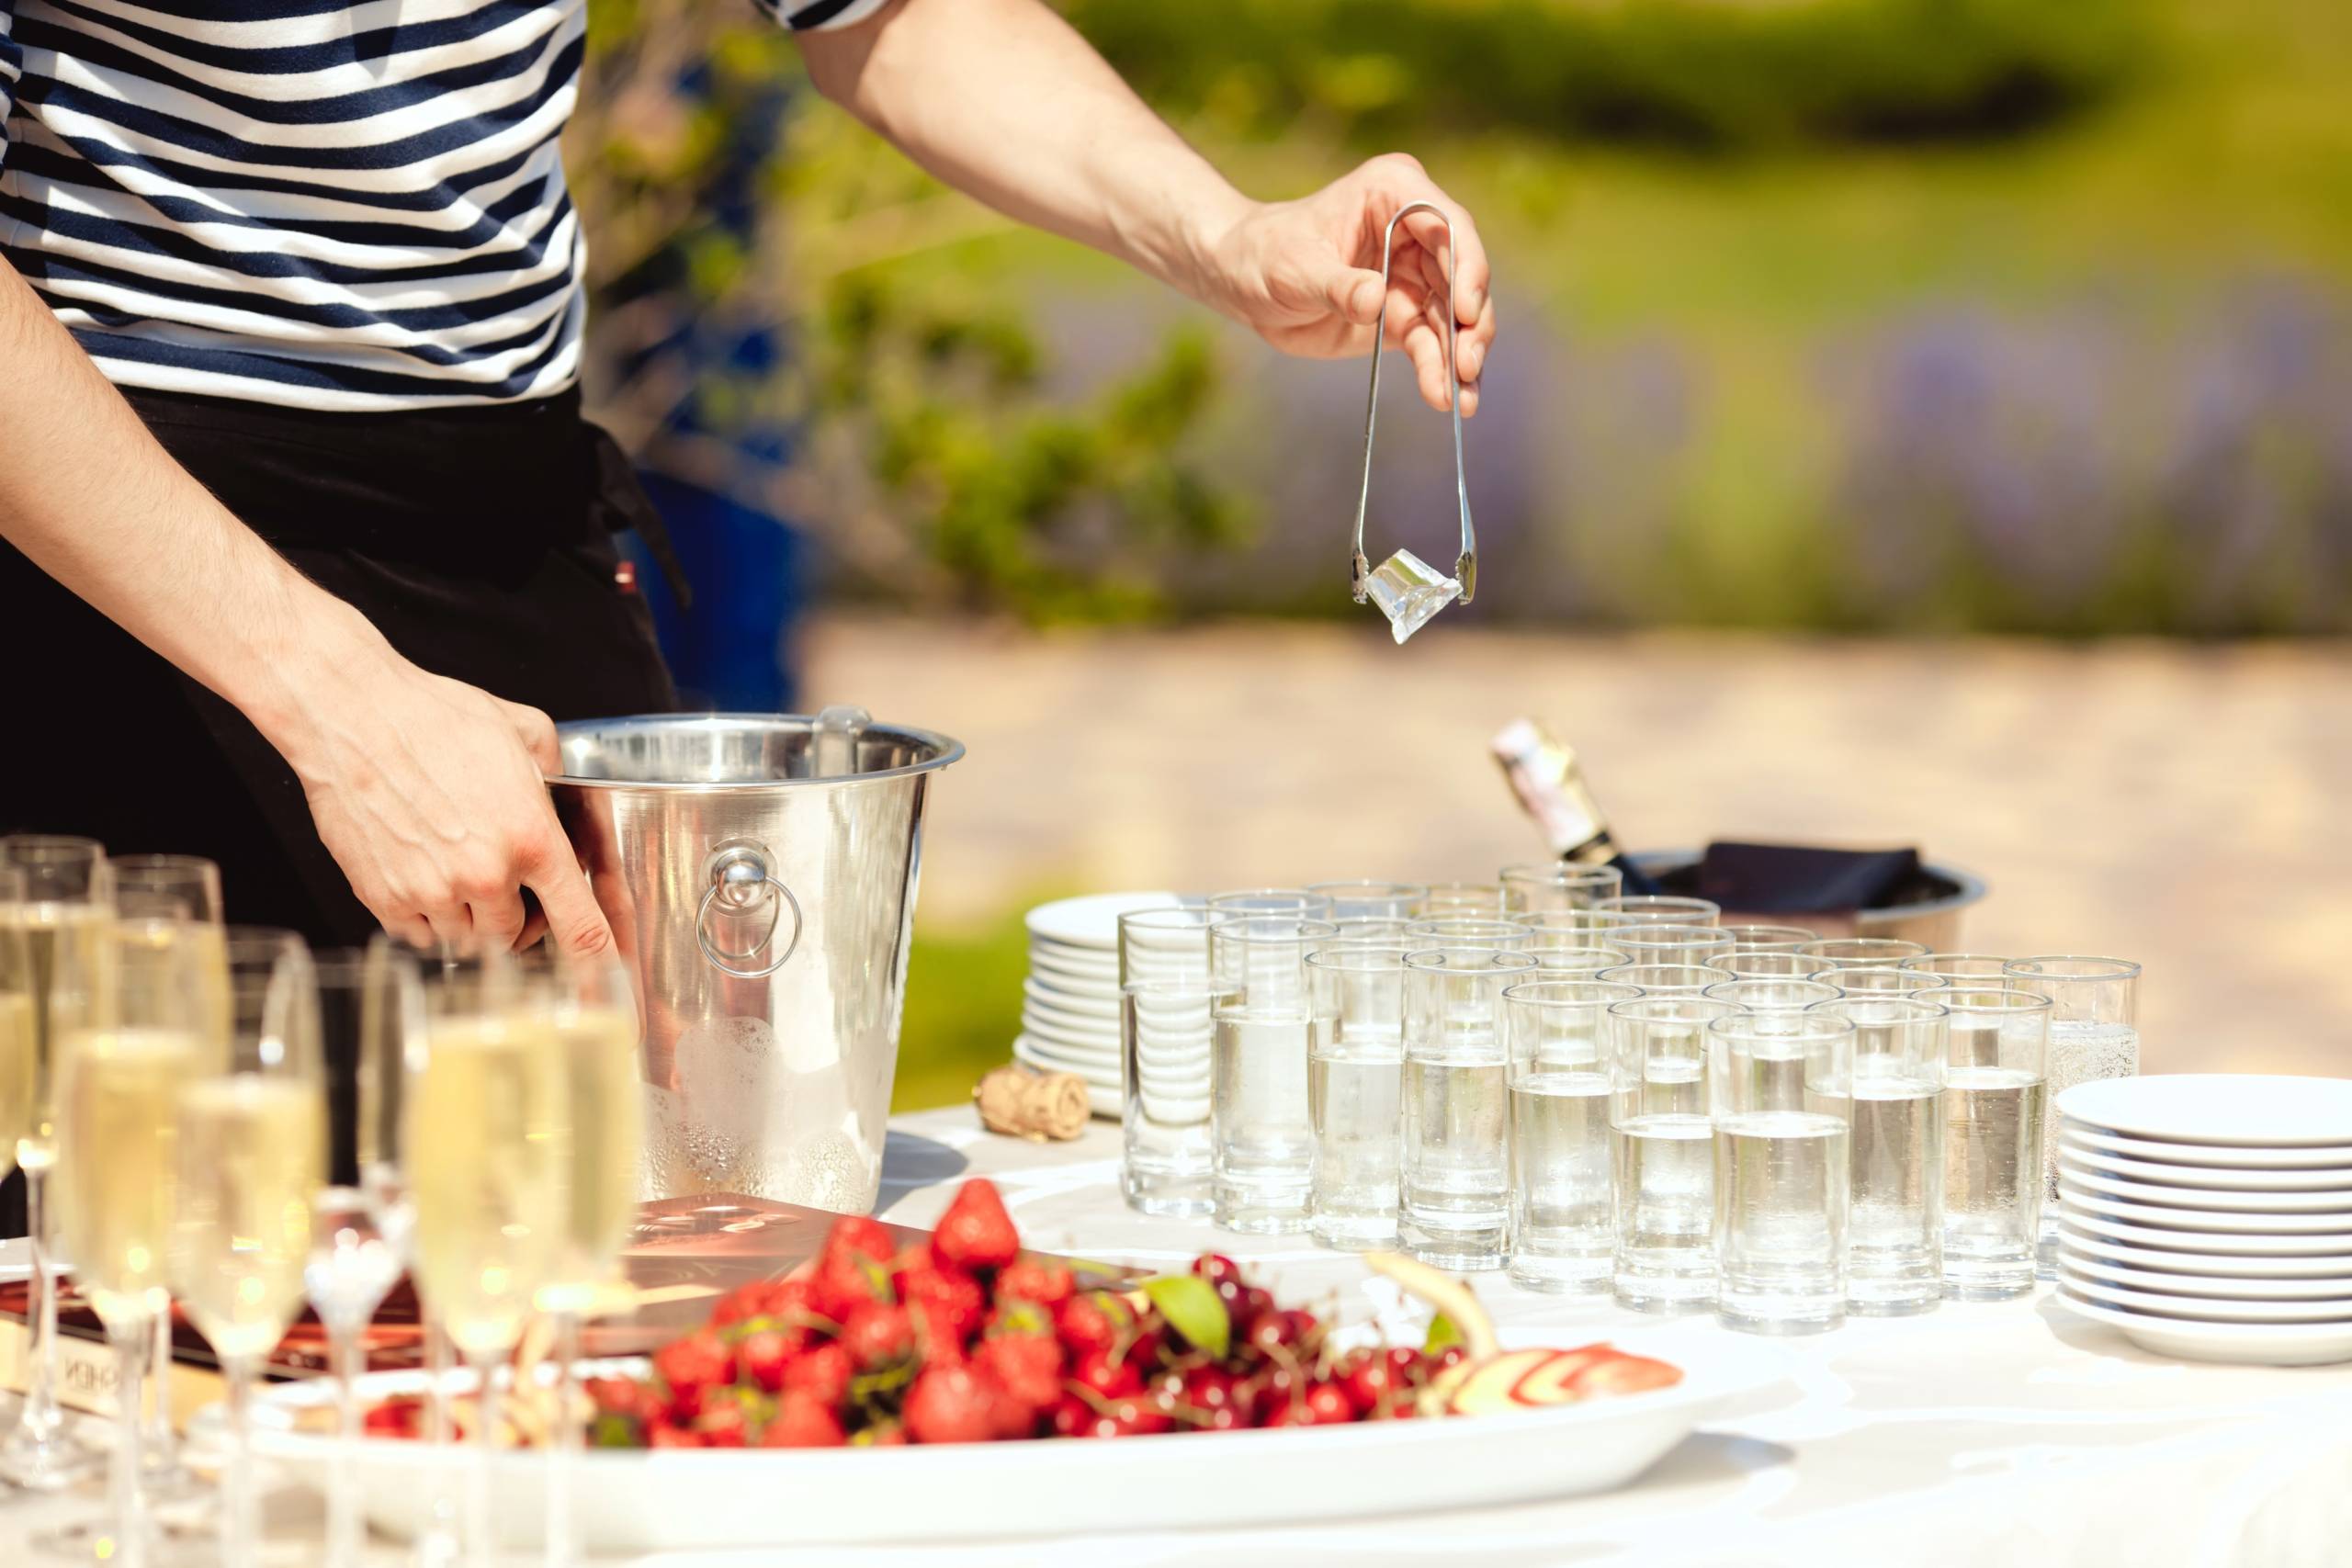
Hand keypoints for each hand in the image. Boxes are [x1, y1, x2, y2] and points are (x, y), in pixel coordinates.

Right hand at [264, 620, 610, 955]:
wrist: (353, 716)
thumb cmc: (433, 716)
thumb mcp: (525, 731)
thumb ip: (558, 772)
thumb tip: (568, 791)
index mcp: (532, 838)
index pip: (580, 925)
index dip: (598, 961)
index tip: (604, 978)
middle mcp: (485, 874)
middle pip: (514, 938)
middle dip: (515, 921)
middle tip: (504, 887)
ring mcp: (431, 891)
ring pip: (466, 941)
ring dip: (468, 919)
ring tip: (457, 872)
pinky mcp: (383, 897)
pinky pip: (418, 937)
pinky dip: (426, 920)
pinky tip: (424, 878)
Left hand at [1199, 153, 1495, 416]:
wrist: (1240, 282)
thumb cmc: (1264, 254)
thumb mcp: (1295, 268)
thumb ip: (1338, 286)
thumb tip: (1375, 302)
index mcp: (1394, 192)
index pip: (1448, 227)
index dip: (1467, 269)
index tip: (1466, 311)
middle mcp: (1415, 230)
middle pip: (1463, 276)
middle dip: (1470, 324)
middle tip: (1468, 366)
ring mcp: (1413, 274)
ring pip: (1453, 316)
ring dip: (1461, 358)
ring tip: (1462, 401)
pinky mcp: (1402, 314)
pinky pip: (1432, 343)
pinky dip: (1440, 372)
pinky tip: (1445, 398)